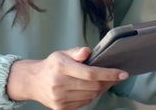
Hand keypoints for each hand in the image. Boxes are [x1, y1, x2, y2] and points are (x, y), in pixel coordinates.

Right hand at [7, 46, 128, 109]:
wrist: (33, 82)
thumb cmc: (51, 66)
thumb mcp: (61, 54)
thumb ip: (76, 52)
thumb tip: (88, 52)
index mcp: (61, 67)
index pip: (91, 73)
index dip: (109, 74)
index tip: (123, 73)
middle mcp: (59, 83)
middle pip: (93, 86)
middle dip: (107, 82)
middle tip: (115, 76)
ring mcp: (60, 98)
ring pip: (91, 96)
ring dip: (100, 89)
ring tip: (102, 82)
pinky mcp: (61, 108)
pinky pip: (84, 103)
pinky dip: (90, 96)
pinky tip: (89, 89)